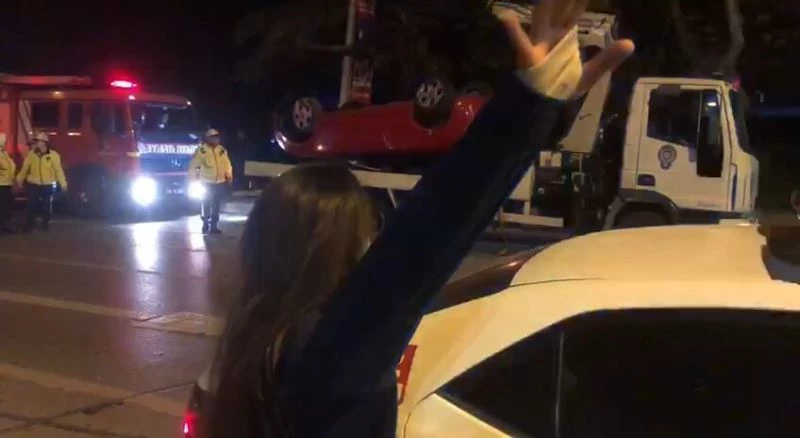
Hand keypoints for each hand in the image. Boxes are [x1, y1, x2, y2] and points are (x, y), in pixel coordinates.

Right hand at [493, 0, 633, 99]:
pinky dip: (512, 30)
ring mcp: (537, 43)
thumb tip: (631, 43)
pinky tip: (505, 16)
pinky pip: (520, 42)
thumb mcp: (590, 74)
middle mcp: (549, 35)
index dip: (579, 0)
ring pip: (541, 17)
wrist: (544, 106)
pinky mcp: (527, 57)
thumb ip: (608, 59)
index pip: (573, 11)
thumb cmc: (562, 87)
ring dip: (545, 4)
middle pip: (557, 8)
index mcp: (564, 36)